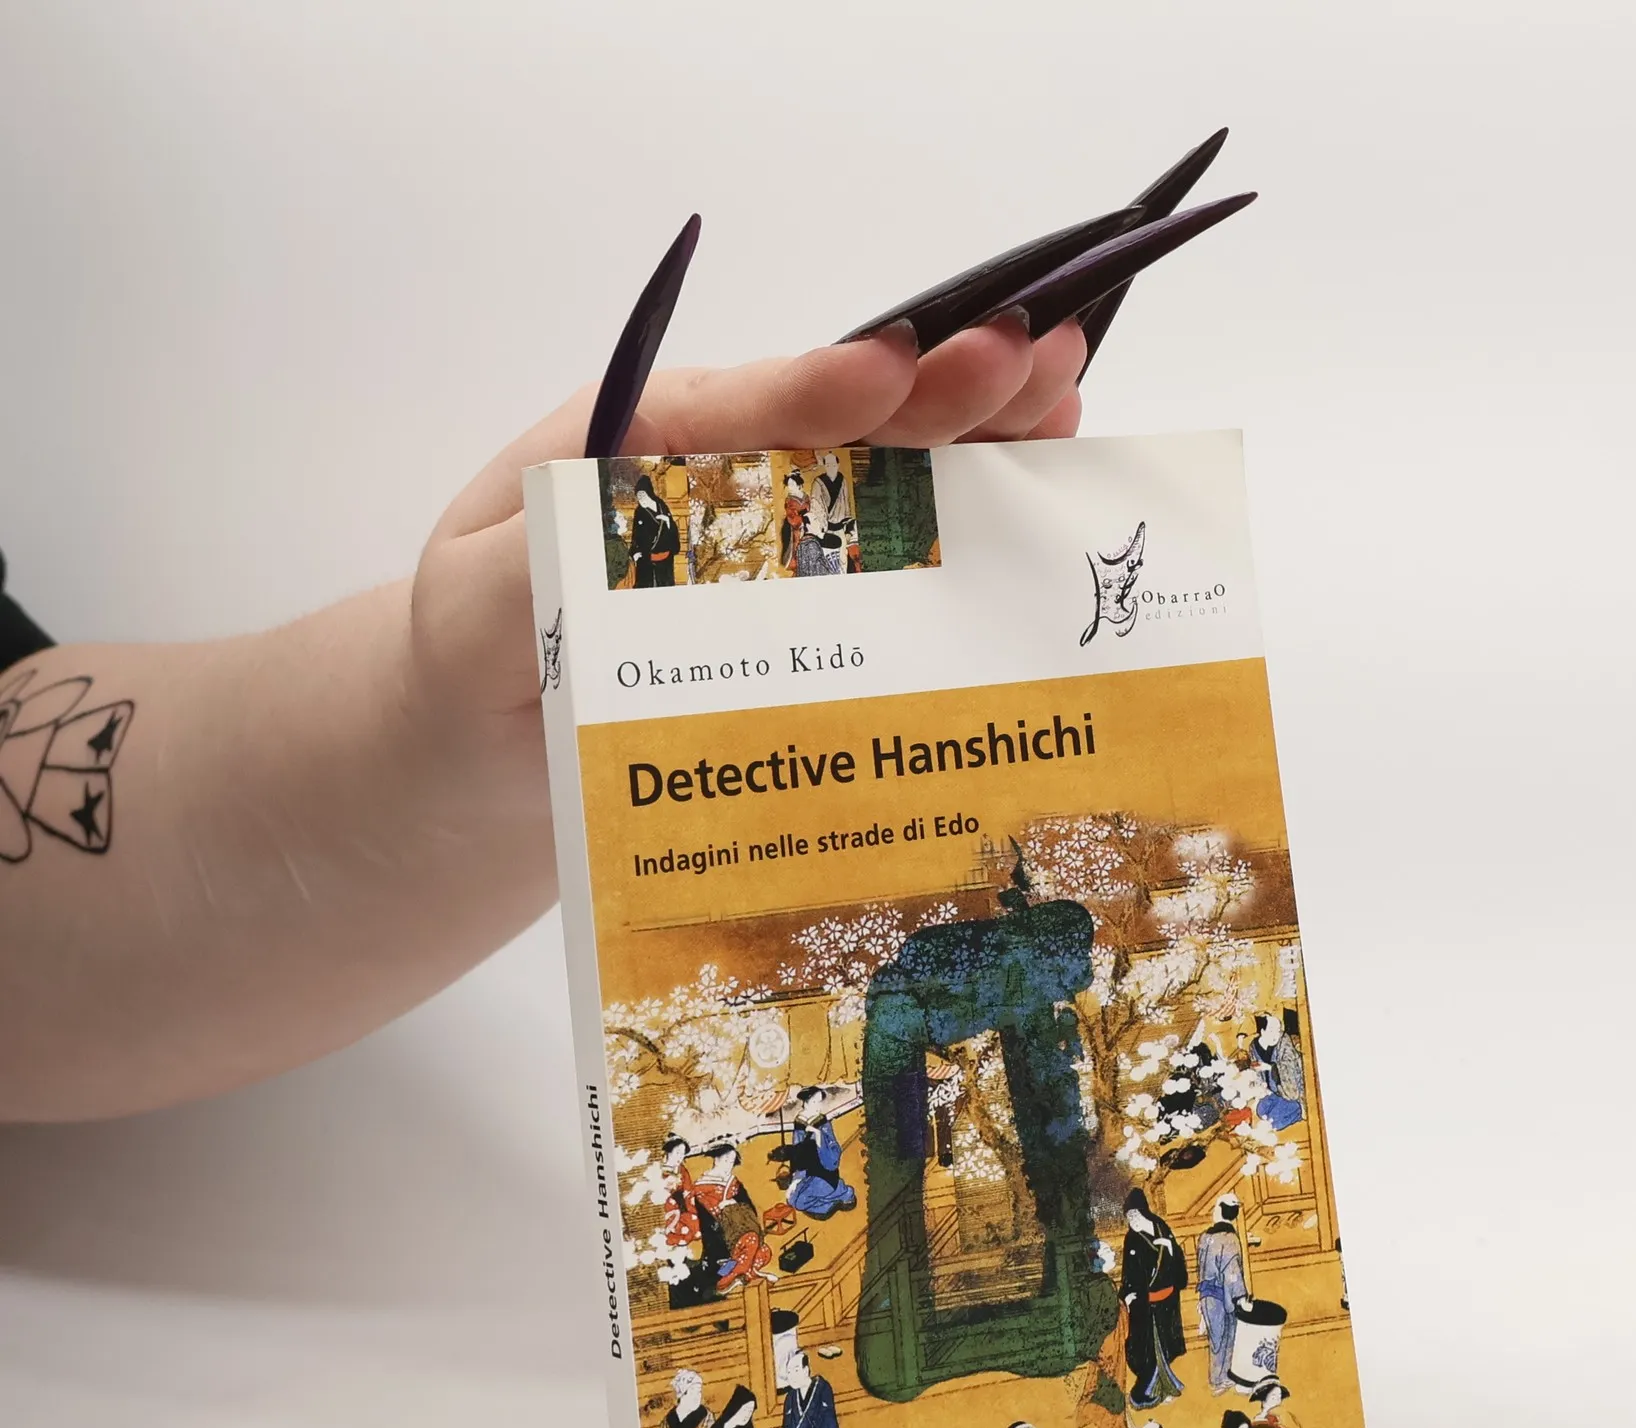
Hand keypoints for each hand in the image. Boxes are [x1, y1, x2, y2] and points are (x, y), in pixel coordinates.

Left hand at [410, 318, 1087, 749]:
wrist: (479, 756)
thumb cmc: (471, 661)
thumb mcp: (486, 604)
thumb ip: (560, 560)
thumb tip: (670, 517)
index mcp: (643, 450)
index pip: (746, 408)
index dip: (826, 391)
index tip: (896, 372)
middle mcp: (727, 488)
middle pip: (847, 432)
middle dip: (940, 396)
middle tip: (1032, 359)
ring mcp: (777, 556)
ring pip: (891, 489)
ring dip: (979, 449)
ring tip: (1061, 402)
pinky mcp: (809, 628)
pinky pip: (897, 577)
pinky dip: (972, 538)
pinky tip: (1034, 500)